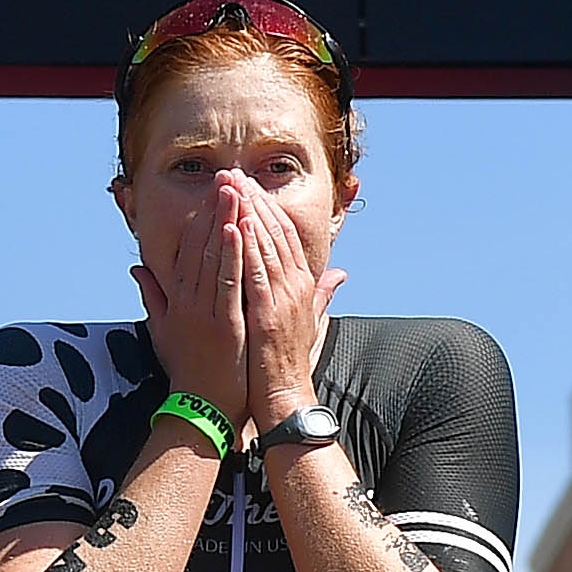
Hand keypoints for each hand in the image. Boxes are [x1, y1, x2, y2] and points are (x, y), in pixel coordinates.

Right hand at [132, 195, 249, 420]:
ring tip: (234, 190)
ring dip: (224, 220)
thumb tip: (136, 269)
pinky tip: (239, 228)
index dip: (200, 218)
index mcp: (177, 300)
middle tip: (226, 176)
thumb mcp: (163, 330)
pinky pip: (228, 282)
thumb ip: (152, 297)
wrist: (200, 409)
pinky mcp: (223, 325)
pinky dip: (232, 254)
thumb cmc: (187, 371)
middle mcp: (188, 301)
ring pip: (214, 257)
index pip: (188, 249)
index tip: (213, 191)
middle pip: (200, 245)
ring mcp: (205, 312)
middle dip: (214, 208)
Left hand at [232, 183, 339, 426]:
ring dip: (249, 213)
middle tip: (234, 173)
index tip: (247, 184)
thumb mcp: (308, 322)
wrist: (285, 398)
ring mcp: (285, 299)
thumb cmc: (286, 364)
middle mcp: (298, 287)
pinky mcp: (269, 314)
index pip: (285, 236)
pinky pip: (258, 273)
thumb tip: (340, 275)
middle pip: (276, 233)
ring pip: (267, 246)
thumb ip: (321, 295)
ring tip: (231, 186)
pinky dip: (249, 247)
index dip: (267, 208)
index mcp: (303, 286)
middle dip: (254, 200)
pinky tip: (238, 223)